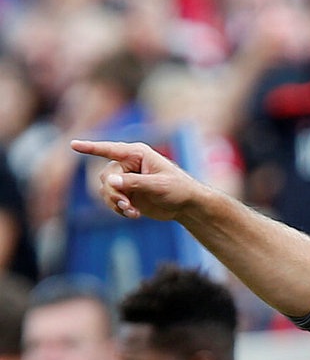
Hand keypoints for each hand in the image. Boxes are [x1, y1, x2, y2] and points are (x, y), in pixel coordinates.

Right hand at [70, 140, 203, 220]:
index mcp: (138, 154)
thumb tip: (110, 180)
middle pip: (106, 176)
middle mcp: (129, 163)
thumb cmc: (179, 189)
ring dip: (115, 203)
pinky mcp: (126, 192)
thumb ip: (134, 183)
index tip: (73, 145)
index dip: (91, 148)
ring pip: (105, 189)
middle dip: (113, 193)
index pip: (110, 149)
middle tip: (126, 205)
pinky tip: (134, 214)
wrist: (186, 205)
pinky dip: (118, 208)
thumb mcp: (158, 185)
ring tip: (132, 212)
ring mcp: (126, 178)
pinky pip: (111, 199)